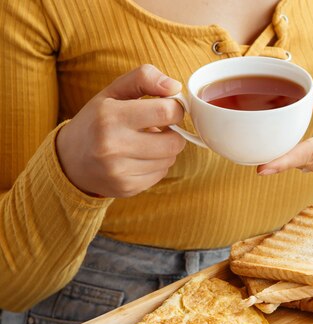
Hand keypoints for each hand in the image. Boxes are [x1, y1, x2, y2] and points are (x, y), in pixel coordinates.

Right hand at [56, 64, 185, 197]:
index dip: (175, 109)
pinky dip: (157, 165)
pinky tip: (139, 158)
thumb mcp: (113, 92)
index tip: (169, 109)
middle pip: (174, 142)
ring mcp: (119, 170)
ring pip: (170, 159)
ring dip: (165, 150)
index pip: (166, 111)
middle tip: (161, 128)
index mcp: (110, 115)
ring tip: (146, 143)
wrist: (69, 160)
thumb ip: (144, 79)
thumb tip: (175, 86)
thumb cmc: (97, 120)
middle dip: (174, 133)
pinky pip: (161, 174)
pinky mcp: (126, 187)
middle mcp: (113, 145)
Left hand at [256, 76, 312, 176]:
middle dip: (281, 152)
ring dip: (291, 152)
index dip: (285, 160)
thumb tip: (302, 98)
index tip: (262, 168)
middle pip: (305, 160)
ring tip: (278, 133)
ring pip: (307, 164)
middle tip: (259, 135)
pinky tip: (296, 139)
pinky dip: (303, 154)